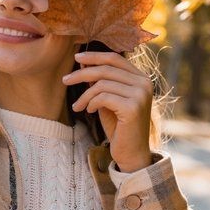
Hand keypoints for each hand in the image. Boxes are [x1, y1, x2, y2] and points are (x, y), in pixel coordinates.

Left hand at [62, 51, 153, 172]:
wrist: (132, 153)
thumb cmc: (119, 127)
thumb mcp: (107, 100)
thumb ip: (100, 82)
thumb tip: (83, 63)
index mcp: (141, 78)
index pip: (115, 59)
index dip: (94, 56)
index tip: (76, 58)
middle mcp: (145, 83)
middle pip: (106, 69)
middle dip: (82, 74)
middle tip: (65, 80)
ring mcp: (140, 95)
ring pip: (102, 84)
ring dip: (85, 95)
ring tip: (78, 106)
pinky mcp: (133, 107)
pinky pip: (103, 97)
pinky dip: (91, 103)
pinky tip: (89, 111)